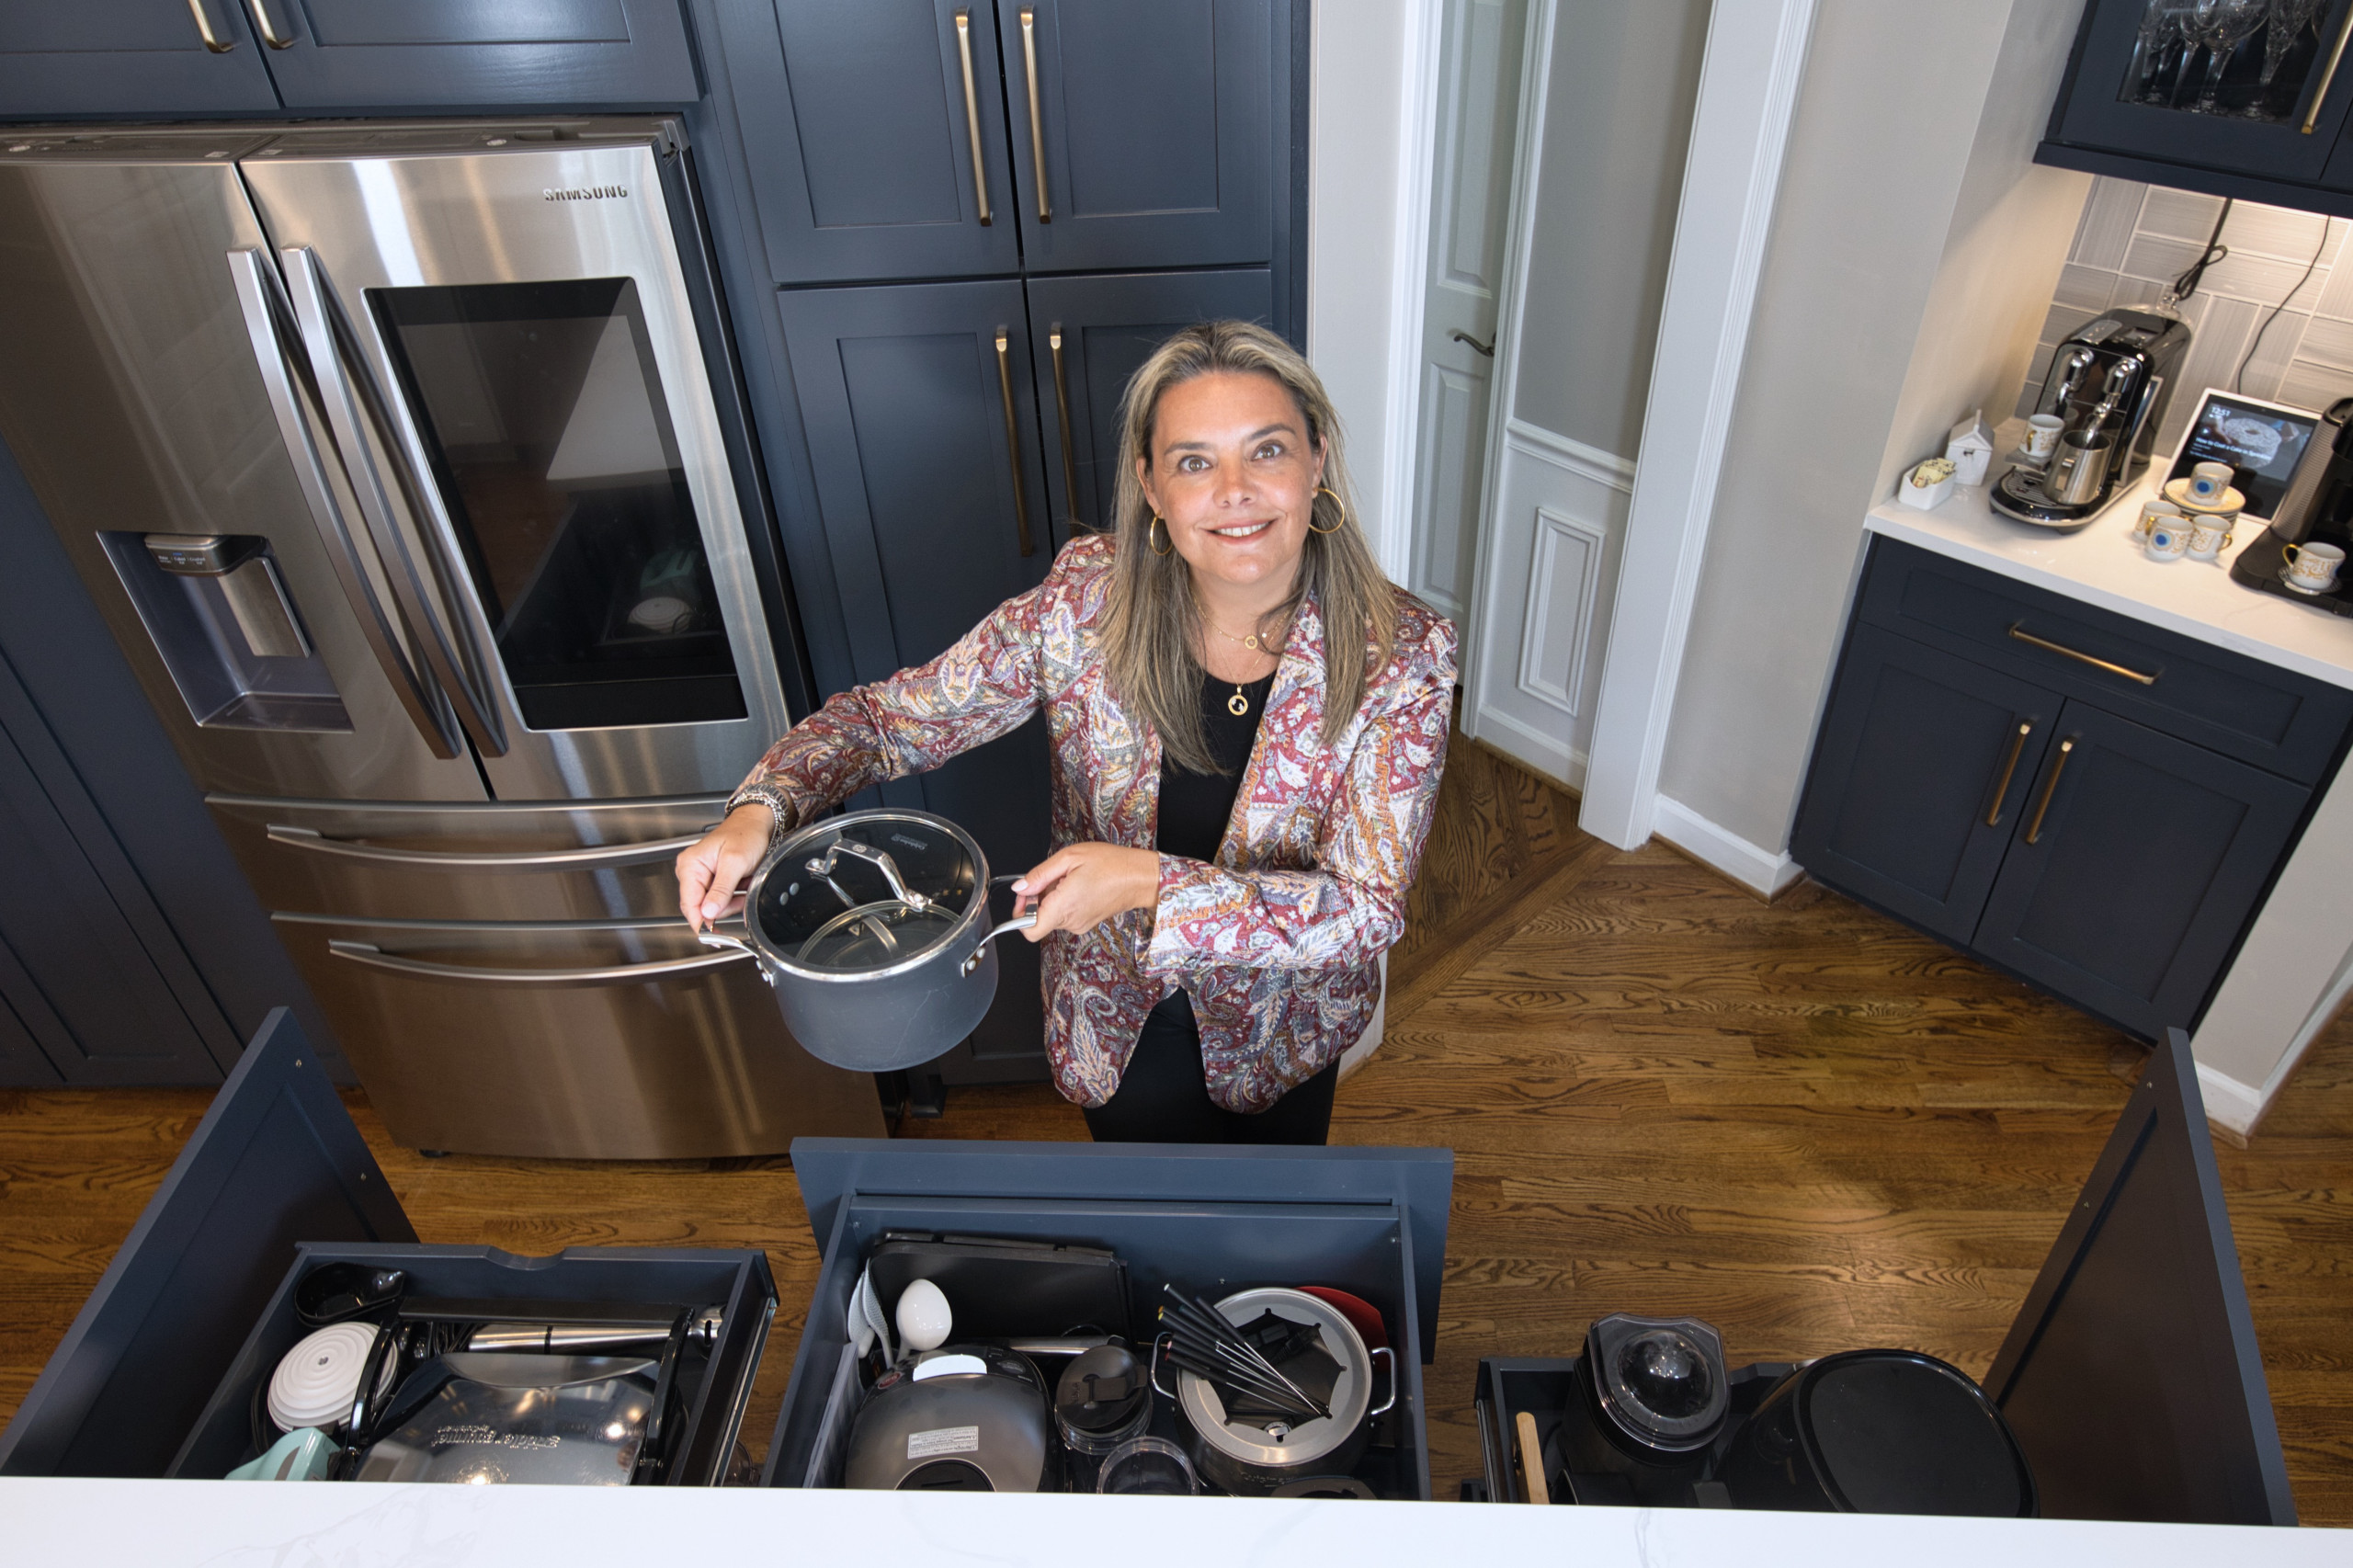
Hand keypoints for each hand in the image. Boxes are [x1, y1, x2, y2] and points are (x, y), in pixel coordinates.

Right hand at [676, 803, 775, 930]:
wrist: (757, 822)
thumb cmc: (745, 833)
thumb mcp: (735, 862)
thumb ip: (722, 889)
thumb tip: (708, 913)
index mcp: (691, 865)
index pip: (689, 904)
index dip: (701, 923)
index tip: (712, 937)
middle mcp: (692, 870)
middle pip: (702, 907)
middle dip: (724, 906)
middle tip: (741, 894)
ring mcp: (702, 875)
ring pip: (714, 904)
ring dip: (732, 901)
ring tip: (744, 884)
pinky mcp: (713, 878)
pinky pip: (721, 897)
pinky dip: (734, 896)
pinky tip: (742, 884)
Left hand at [1011, 842, 1160, 940]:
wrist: (1139, 877)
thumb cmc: (1110, 864)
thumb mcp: (1069, 858)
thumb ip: (1040, 875)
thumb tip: (1020, 887)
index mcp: (1063, 906)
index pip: (1028, 930)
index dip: (1019, 914)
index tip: (1025, 896)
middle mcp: (1070, 921)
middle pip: (1037, 920)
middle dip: (1036, 899)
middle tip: (1050, 877)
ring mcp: (1078, 924)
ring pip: (1050, 916)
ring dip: (1051, 898)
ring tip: (1068, 878)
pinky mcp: (1085, 923)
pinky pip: (1063, 915)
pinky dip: (1062, 901)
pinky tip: (1076, 885)